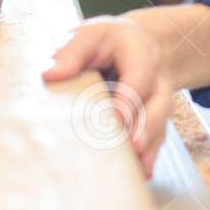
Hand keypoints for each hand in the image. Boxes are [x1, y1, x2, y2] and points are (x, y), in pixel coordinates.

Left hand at [43, 16, 172, 175]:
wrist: (139, 42)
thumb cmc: (107, 41)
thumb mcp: (89, 34)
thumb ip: (71, 52)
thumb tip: (48, 74)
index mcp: (141, 53)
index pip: (139, 77)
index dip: (129, 98)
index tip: (117, 118)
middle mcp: (157, 78)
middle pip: (159, 104)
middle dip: (146, 127)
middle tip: (132, 148)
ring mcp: (160, 99)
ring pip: (161, 124)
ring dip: (149, 146)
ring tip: (136, 168)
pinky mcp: (156, 116)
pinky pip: (159, 138)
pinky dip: (150, 156)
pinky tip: (141, 174)